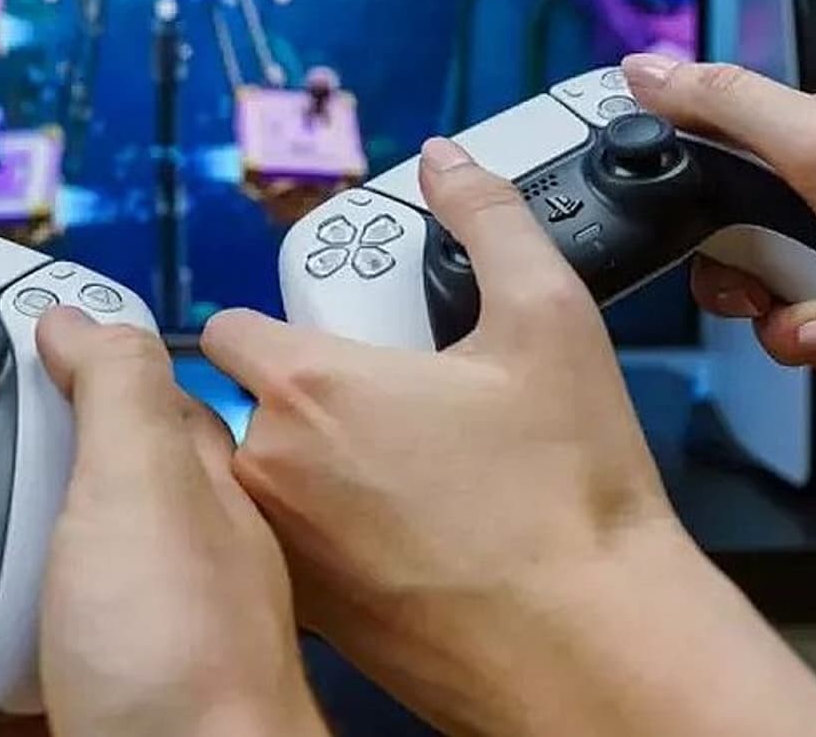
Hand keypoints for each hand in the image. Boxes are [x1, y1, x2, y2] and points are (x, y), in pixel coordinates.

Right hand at [0, 308, 326, 736]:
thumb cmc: (183, 662)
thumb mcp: (143, 484)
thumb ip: (115, 387)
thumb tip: (80, 318)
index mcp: (186, 493)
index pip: (115, 410)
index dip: (43, 391)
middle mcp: (158, 567)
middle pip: (44, 503)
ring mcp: (119, 645)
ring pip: (10, 593)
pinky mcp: (78, 709)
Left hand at [201, 139, 815, 736]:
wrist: (589, 648)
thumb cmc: (569, 498)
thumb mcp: (548, 320)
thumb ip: (490, 221)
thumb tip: (449, 167)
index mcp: (308, 389)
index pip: (227, 327)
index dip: (277, 318)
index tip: (331, 331)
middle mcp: (272, 471)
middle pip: (252, 403)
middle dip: (310, 394)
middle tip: (398, 403)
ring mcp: (284, 551)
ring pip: (272, 479)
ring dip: (317, 465)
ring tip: (416, 472)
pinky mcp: (311, 616)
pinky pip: (297, 549)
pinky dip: (334, 534)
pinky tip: (414, 535)